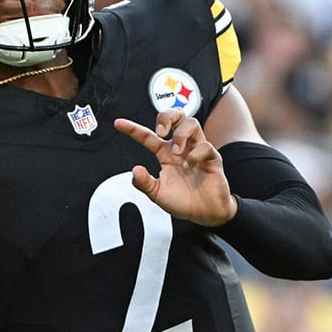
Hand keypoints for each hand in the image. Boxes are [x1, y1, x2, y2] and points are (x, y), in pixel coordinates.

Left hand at [114, 109, 237, 226]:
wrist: (205, 214)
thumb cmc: (183, 201)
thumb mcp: (158, 194)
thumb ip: (145, 184)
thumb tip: (135, 170)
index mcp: (165, 154)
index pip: (148, 136)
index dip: (133, 129)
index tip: (118, 123)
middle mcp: (181, 148)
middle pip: (176, 117)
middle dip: (167, 116)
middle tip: (161, 132)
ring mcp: (197, 151)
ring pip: (192, 123)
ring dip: (181, 135)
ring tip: (177, 153)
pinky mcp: (212, 158)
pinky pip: (205, 146)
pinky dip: (196, 154)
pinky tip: (191, 166)